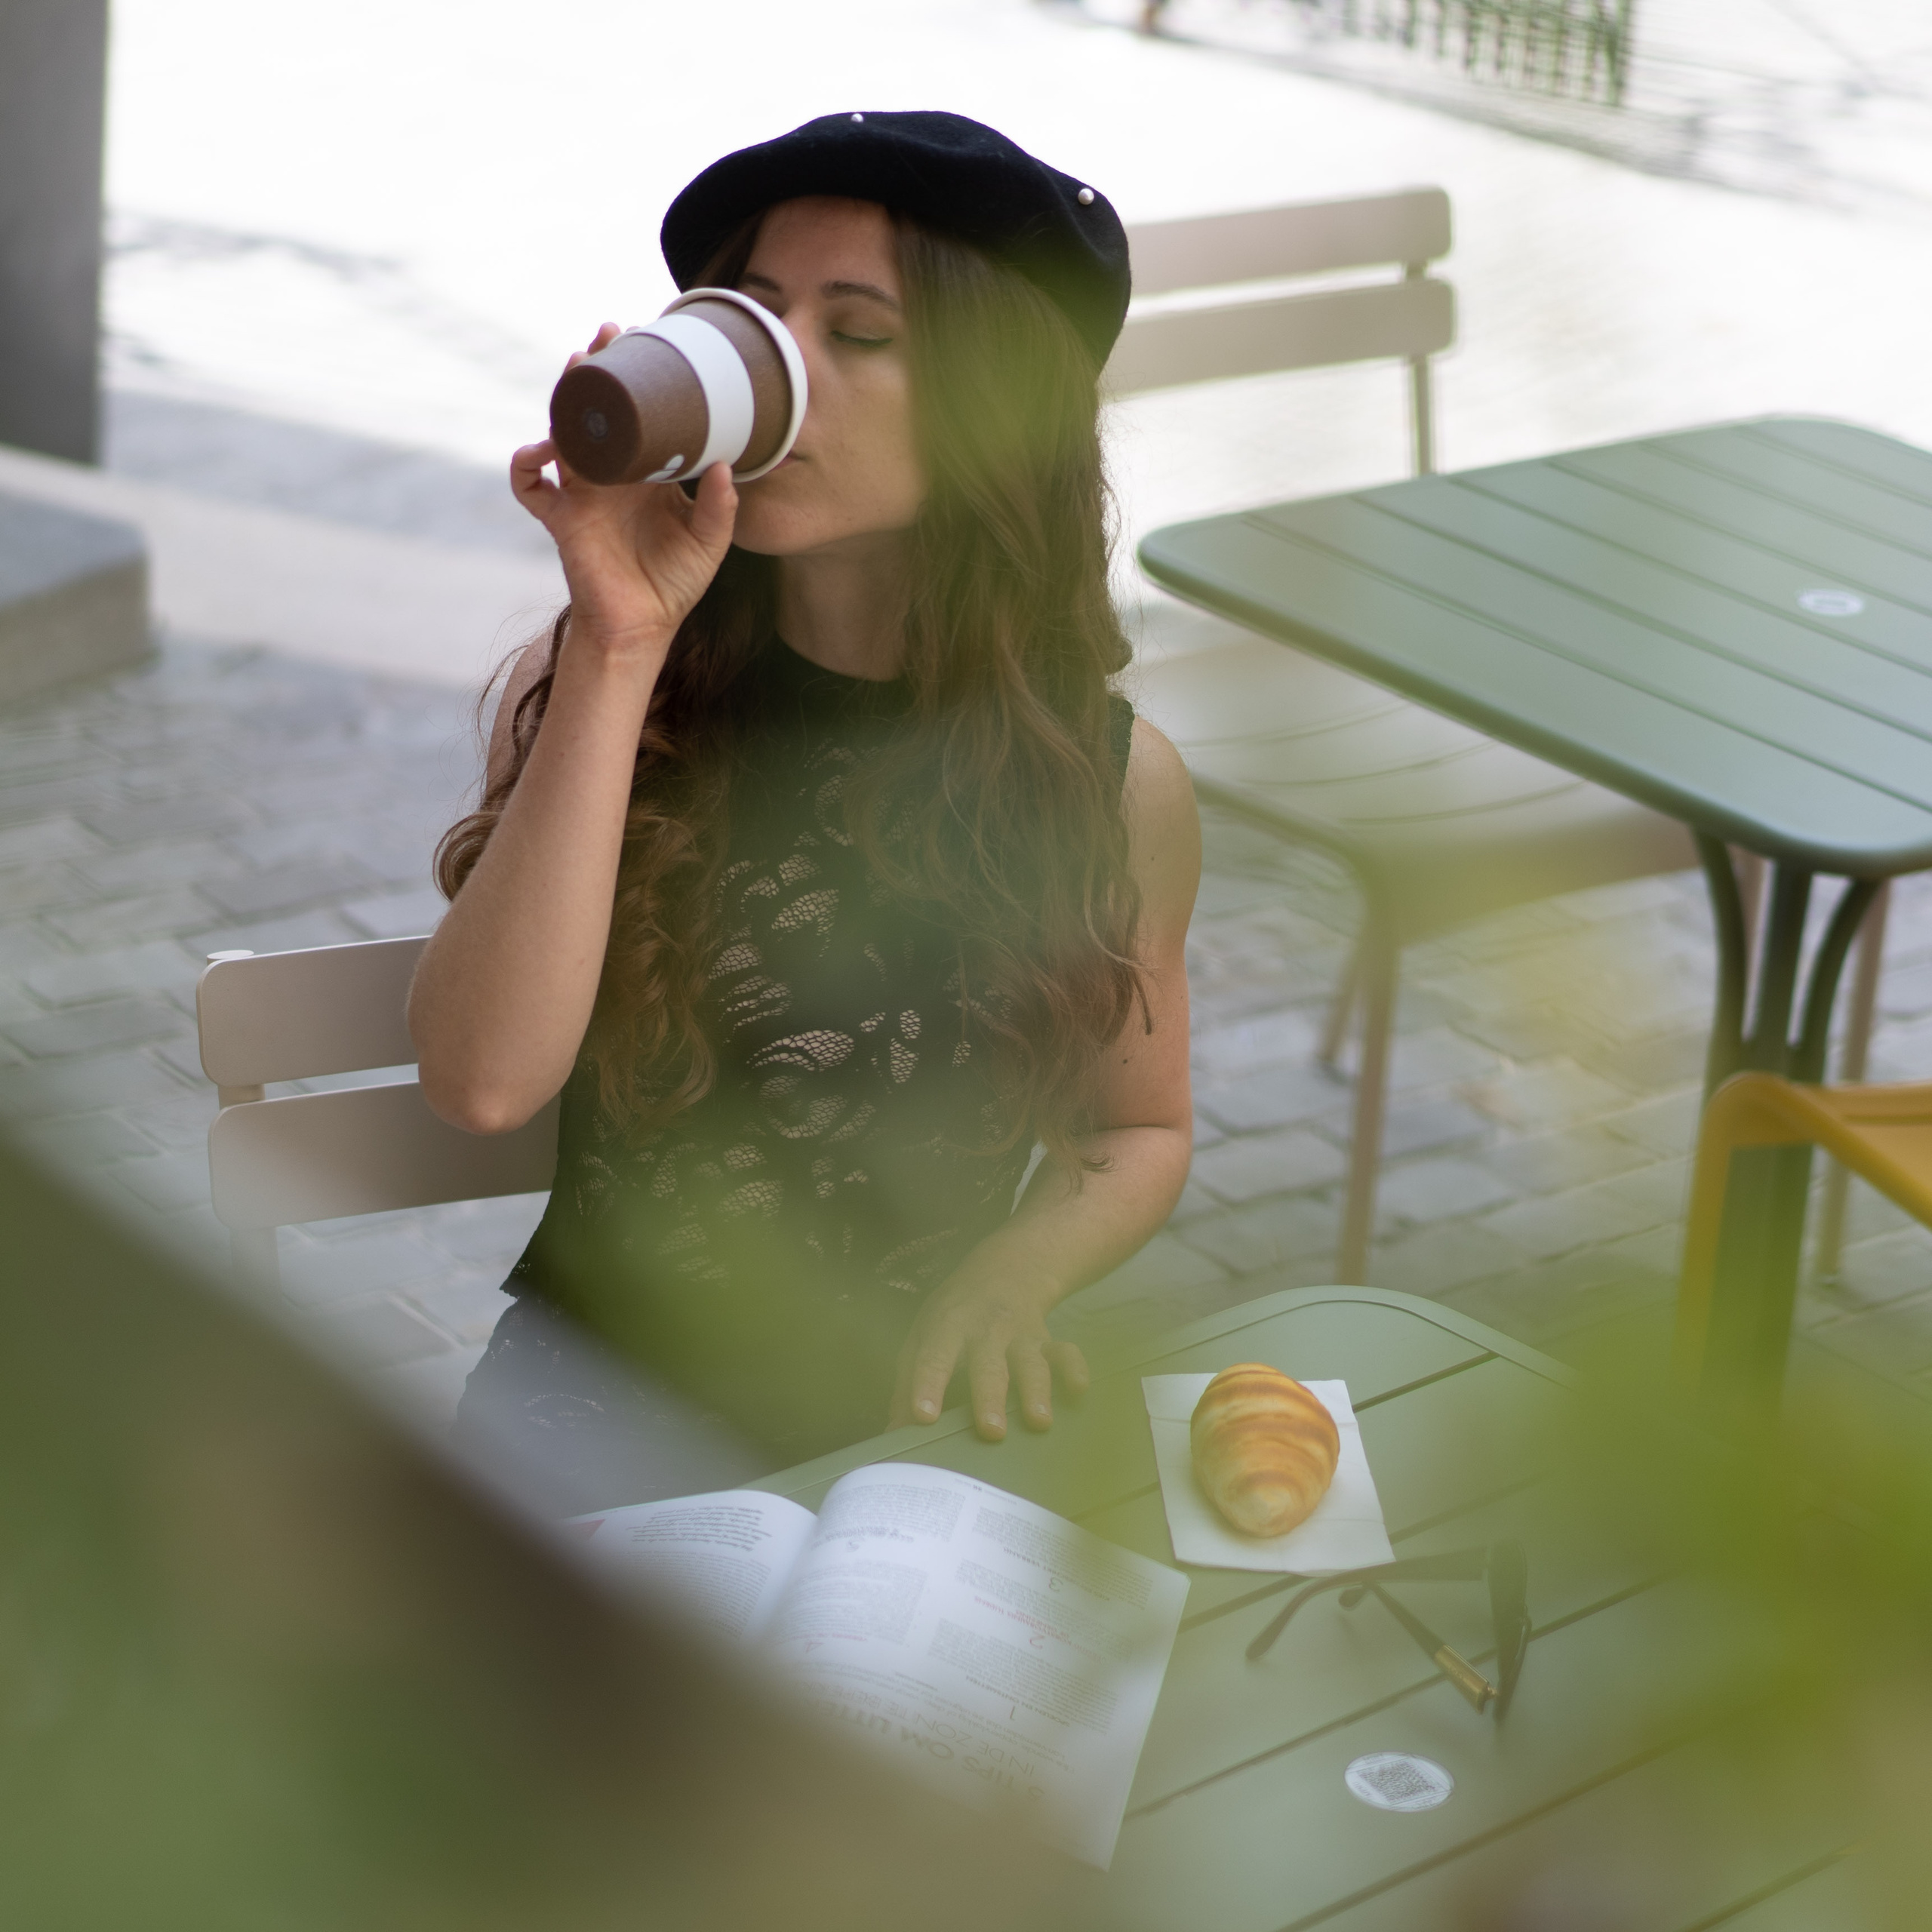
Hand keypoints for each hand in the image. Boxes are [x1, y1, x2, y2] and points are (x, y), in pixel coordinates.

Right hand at [510, 323, 738, 663]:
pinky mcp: (562, 519)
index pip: (640, 418)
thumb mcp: (708, 544)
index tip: (650, 349)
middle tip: (608, 335)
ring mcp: (583, 494)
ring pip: (564, 433)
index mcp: (647, 474)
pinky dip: (525, 465)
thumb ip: (720, 508)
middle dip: (599, 371)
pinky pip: (530, 486)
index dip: (641, 385)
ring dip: (567, 398)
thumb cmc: (672, 584)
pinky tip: (541, 450)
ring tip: (578, 365)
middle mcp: (612, 476)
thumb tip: (728, 465)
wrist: (640, 627)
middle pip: (598, 412)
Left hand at [888, 1272, 1088, 1440]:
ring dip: (1036, 1391)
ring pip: (1030, 1362)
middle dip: (989, 1398)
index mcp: (947, 1329)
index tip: (924, 1417)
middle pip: (987, 1365)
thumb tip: (893, 1434)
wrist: (1006, 1268)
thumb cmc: (954, 1315)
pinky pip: (1066, 1353)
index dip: (927, 1386)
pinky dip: (1074, 1369)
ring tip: (1039, 1422)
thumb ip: (908, 1385)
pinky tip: (1078, 1391)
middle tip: (991, 1432)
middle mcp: (985, 1330)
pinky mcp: (1048, 1340)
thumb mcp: (923, 1337)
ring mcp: (1021, 1334)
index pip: (933, 1358)